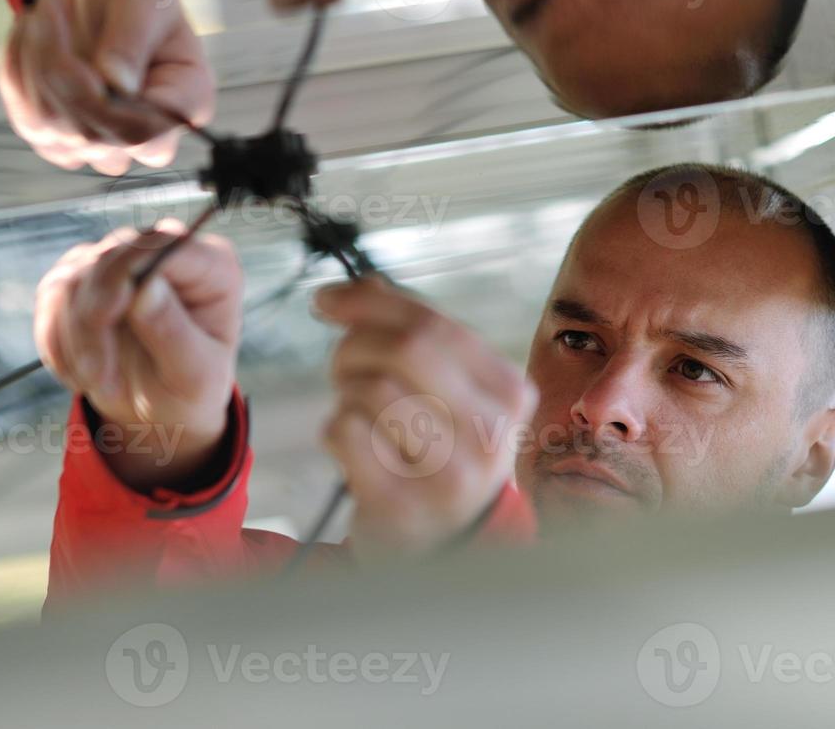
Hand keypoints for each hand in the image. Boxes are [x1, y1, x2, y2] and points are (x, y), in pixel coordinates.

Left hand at [0, 0, 215, 174]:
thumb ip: (132, 38)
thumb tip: (116, 84)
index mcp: (187, 100)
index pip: (147, 131)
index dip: (101, 102)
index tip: (83, 45)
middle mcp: (150, 136)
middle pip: (91, 133)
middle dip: (58, 62)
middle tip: (54, 0)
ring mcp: (103, 145)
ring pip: (50, 128)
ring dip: (35, 60)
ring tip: (47, 11)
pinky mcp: (61, 141)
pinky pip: (25, 118)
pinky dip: (17, 69)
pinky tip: (33, 34)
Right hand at [34, 222, 242, 489]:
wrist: (161, 408)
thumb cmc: (189, 389)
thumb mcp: (194, 375)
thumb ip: (173, 331)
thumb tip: (144, 287)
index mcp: (211, 267)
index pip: (163, 243)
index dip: (127, 272)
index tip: (108, 316)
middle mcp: (166, 251)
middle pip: (109, 257)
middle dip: (93, 321)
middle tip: (97, 378)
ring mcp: (121, 259)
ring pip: (72, 277)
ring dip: (75, 339)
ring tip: (98, 382)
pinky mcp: (85, 275)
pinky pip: (51, 294)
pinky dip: (55, 339)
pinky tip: (79, 373)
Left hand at [313, 278, 537, 556]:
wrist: (440, 547)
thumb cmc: (436, 452)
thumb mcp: (443, 389)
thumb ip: (410, 333)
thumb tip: (349, 288)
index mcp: (509, 392)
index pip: (433, 323)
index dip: (370, 303)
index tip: (326, 299)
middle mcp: (491, 434)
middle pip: (406, 349)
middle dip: (356, 346)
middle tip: (340, 366)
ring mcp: (452, 476)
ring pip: (372, 389)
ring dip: (346, 395)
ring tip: (356, 413)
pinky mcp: (405, 507)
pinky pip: (345, 432)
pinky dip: (334, 432)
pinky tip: (353, 450)